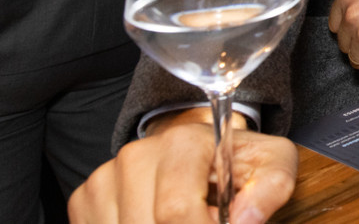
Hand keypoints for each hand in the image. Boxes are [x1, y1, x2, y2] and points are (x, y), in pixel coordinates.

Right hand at [69, 116, 296, 223]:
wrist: (201, 150)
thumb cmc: (237, 162)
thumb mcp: (272, 165)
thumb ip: (272, 188)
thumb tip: (246, 220)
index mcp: (182, 143)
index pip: (175, 210)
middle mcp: (136, 155)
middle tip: (205, 221)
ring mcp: (105, 177)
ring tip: (186, 220)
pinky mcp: (85, 200)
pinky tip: (157, 223)